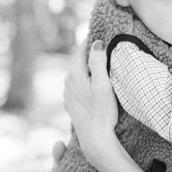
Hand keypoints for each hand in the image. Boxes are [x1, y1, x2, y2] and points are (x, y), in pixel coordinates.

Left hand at [64, 40, 119, 162]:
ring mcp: (68, 94)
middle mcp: (68, 83)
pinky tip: (94, 84)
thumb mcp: (103, 84)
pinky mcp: (72, 104)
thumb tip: (96, 43)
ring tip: (101, 64)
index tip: (101, 33)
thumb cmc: (102, 112)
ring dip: (88, 68)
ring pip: (78, 74)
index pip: (82, 50)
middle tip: (103, 46)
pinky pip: (78, 85)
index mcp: (74, 74)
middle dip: (90, 54)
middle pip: (79, 61)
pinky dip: (86, 80)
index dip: (92, 41)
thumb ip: (98, 62)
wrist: (94, 139)